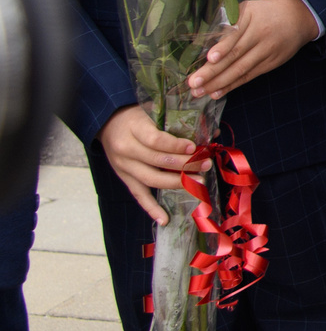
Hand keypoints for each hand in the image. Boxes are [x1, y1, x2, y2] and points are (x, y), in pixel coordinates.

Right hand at [97, 105, 196, 223]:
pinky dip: (151, 208)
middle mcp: (126, 149)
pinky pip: (138, 195)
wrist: (107, 123)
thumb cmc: (137, 116)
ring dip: (177, 183)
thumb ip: (178, 122)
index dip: (176, 146)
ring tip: (199, 181)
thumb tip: (212, 133)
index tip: (194, 148)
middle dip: (184, 165)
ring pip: (151, 179)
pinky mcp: (124, 178)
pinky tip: (164, 219)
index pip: (156, 141)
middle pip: (157, 161)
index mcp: (134, 128)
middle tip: (206, 164)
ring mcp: (124, 167)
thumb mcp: (153, 111)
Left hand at [187, 0, 317, 97]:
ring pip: (241, 68)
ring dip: (219, 82)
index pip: (235, 33)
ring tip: (200, 91)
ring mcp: (267, 49)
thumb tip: (198, 41)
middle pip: (236, 54)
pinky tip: (217, 92)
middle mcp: (260, 33)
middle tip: (193, 83)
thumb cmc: (263, 13)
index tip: (210, 58)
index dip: (223, 47)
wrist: (298, 17)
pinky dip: (232, 85)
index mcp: (250, 15)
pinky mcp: (271, 62)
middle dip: (213, 71)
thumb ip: (227, 22)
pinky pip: (249, 76)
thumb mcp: (247, 9)